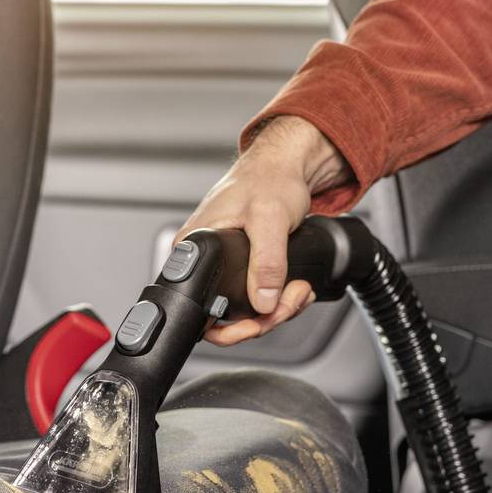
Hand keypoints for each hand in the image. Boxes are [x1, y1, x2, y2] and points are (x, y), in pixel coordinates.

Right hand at [175, 116, 349, 345]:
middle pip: (225, 315)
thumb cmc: (268, 178)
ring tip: (298, 290)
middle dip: (264, 318)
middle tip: (289, 302)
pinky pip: (257, 297)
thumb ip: (266, 262)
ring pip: (245, 309)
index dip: (229, 326)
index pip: (199, 305)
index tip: (256, 324)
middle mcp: (204, 260)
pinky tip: (294, 287)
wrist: (285, 166)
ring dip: (278, 309)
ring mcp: (224, 265)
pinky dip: (280, 299)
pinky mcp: (243, 267)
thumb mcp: (269, 219)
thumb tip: (263, 301)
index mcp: (194, 247)